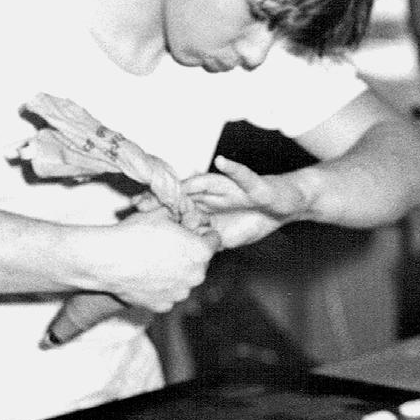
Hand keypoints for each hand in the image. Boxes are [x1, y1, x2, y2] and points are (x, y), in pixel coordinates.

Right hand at [78, 209, 219, 312]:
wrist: (107, 260)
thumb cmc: (135, 234)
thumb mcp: (161, 215)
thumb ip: (180, 217)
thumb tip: (184, 218)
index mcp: (201, 252)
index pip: (215, 240)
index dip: (203, 233)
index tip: (191, 231)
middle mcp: (196, 276)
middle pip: (200, 263)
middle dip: (189, 254)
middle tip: (169, 245)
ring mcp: (179, 294)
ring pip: (184, 280)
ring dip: (176, 272)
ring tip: (153, 261)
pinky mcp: (163, 306)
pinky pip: (167, 295)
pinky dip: (160, 288)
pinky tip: (146, 276)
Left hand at [152, 155, 309, 248]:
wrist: (286, 205)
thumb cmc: (255, 219)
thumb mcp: (225, 237)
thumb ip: (205, 243)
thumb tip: (185, 257)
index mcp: (206, 206)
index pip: (177, 207)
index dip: (156, 210)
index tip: (132, 216)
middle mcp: (214, 193)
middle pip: (183, 193)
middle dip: (162, 197)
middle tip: (139, 202)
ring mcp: (231, 186)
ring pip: (205, 183)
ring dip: (189, 184)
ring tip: (172, 185)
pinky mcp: (253, 183)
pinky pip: (242, 174)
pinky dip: (233, 168)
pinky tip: (222, 161)